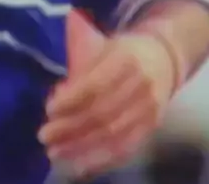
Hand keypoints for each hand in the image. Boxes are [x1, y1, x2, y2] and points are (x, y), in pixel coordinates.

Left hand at [38, 32, 176, 178]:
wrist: (165, 59)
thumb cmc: (124, 50)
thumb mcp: (104, 44)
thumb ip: (81, 65)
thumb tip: (57, 96)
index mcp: (126, 59)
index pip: (95, 85)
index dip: (71, 100)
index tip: (49, 109)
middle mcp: (140, 86)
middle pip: (102, 113)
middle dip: (70, 128)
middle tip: (44, 136)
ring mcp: (149, 109)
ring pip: (113, 135)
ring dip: (81, 148)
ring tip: (55, 153)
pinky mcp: (152, 127)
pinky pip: (126, 149)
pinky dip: (101, 160)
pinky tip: (79, 165)